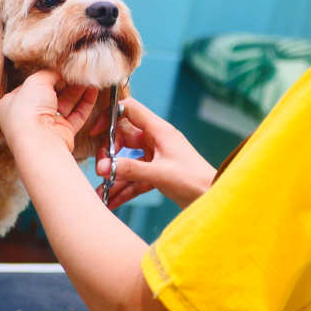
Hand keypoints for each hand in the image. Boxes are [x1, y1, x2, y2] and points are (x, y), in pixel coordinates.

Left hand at [0, 70, 97, 155]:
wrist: (39, 140)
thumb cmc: (29, 111)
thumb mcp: (35, 81)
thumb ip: (48, 73)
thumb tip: (58, 70)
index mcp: (12, 103)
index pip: (31, 86)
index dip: (46, 75)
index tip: (61, 67)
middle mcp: (28, 116)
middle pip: (50, 94)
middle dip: (66, 82)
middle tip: (78, 71)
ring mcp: (46, 125)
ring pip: (65, 104)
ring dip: (78, 90)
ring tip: (89, 78)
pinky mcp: (62, 133)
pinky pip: (76, 115)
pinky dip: (85, 103)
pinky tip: (93, 91)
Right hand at [90, 97, 215, 209]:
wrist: (213, 197)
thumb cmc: (194, 180)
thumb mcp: (159, 173)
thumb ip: (130, 169)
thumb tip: (103, 168)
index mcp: (159, 130)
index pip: (130, 110)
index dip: (111, 116)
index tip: (96, 132)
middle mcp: (157, 140)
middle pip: (124, 138)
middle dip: (110, 154)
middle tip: (101, 170)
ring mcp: (157, 156)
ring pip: (128, 161)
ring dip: (115, 176)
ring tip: (101, 191)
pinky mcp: (158, 173)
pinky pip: (136, 177)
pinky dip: (125, 188)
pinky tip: (112, 200)